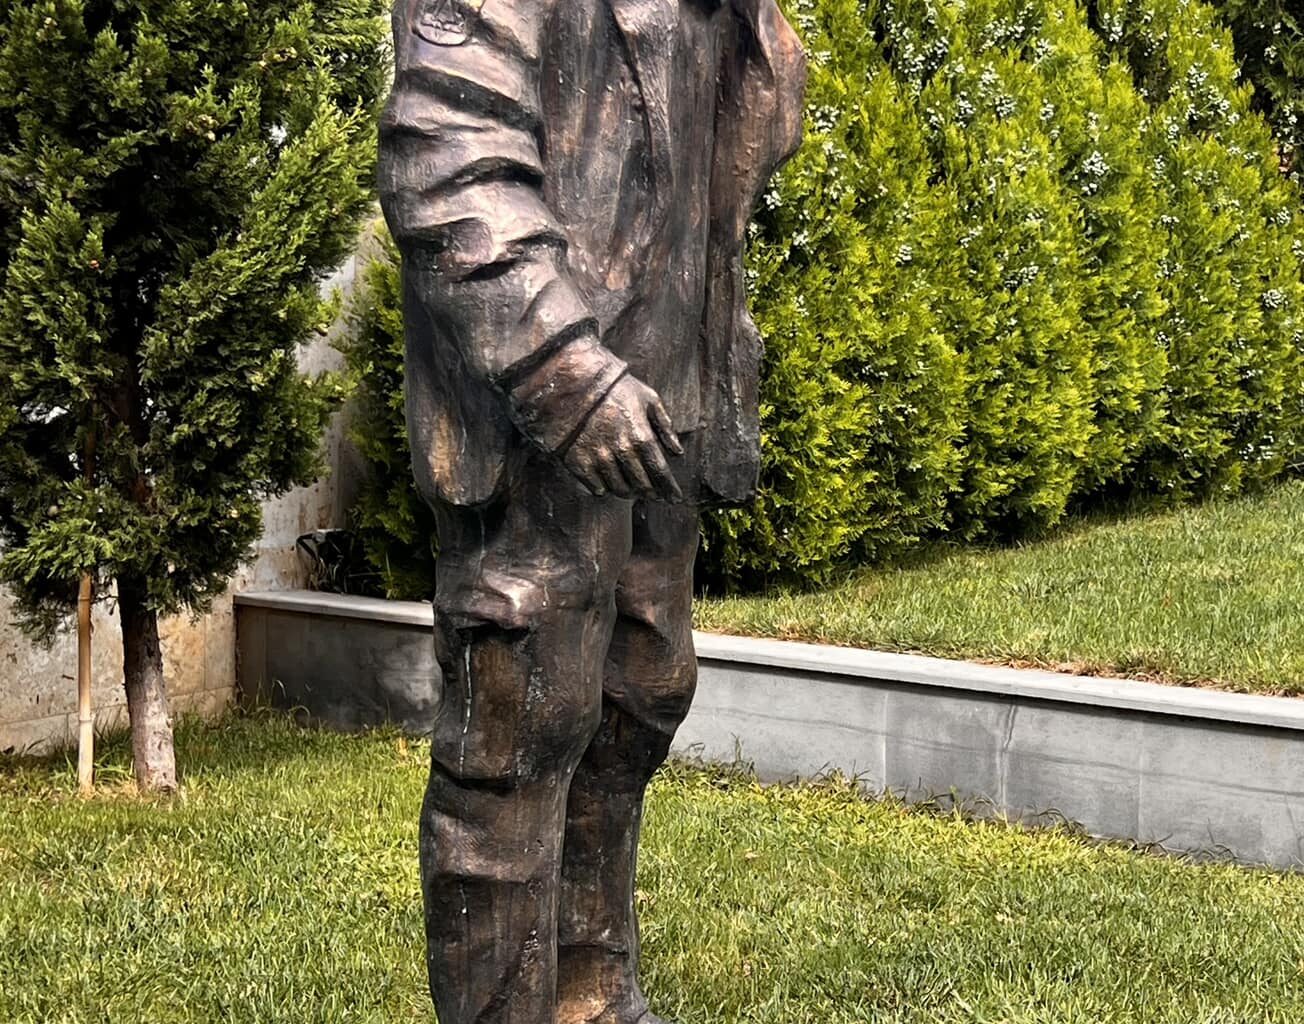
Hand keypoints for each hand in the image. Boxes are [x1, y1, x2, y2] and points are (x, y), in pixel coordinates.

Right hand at [563, 375, 683, 500]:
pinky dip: (606, 488)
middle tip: (655, 495)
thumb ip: (665, 427)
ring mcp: (599, 458)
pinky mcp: (579, 463)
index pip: (660, 472)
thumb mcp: (648, 398)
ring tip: (633, 489)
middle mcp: (621, 451)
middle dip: (652, 493)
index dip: (670, 489)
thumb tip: (678, 453)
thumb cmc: (615, 388)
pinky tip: (609, 481)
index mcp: (640, 435)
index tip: (675, 498)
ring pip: (620, 490)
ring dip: (630, 493)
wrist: (572, 383)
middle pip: (642, 486)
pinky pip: (597, 489)